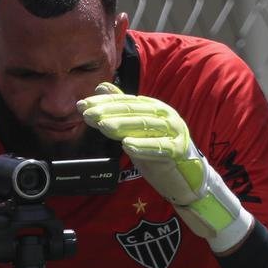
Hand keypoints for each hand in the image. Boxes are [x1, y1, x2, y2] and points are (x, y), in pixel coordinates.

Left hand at [77, 82, 253, 251]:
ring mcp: (174, 132)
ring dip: (123, 126)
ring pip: (145, 126)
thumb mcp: (136, 131)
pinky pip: (160, 147)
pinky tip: (127, 146)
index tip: (82, 106)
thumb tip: (101, 87)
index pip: (126, 102)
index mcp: (155, 108)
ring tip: (103, 126)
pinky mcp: (179, 151)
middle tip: (88, 115)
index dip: (104, 103)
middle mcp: (166, 116)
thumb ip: (121, 110)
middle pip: (134, 111)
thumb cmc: (159, 153)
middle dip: (109, 112)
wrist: (186, 180)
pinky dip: (143, 146)